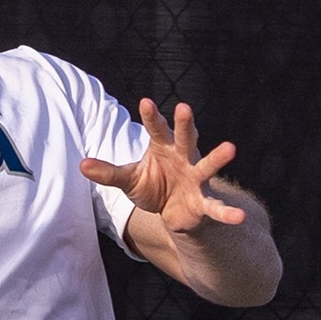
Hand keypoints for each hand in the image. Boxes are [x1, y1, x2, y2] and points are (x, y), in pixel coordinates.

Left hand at [80, 98, 245, 233]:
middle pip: (185, 138)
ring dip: (218, 158)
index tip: (144, 102)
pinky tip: (239, 217)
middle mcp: (184, 158)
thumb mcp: (127, 179)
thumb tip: (81, 164)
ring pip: (208, 166)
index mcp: (164, 148)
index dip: (151, 117)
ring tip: (231, 148)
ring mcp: (196, 178)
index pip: (156, 130)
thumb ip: (107, 172)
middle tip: (184, 107)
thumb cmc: (152, 186)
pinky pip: (216, 207)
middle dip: (185, 124)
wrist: (172, 211)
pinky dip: (227, 212)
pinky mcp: (203, 201)